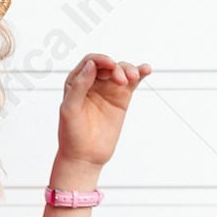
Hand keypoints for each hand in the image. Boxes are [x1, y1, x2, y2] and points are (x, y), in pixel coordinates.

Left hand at [56, 54, 149, 171]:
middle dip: (117, 68)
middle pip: (108, 65)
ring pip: (122, 70)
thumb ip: (79, 86)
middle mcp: (92, 82)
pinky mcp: (121, 97)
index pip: (90, 62)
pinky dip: (140, 73)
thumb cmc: (71, 134)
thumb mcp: (70, 109)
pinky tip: (146, 70)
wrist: (84, 156)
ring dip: (129, 69)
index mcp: (76, 82)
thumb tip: (91, 65)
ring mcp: (108, 89)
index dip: (101, 60)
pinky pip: (132, 81)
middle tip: (121, 80)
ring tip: (133, 77)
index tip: (111, 65)